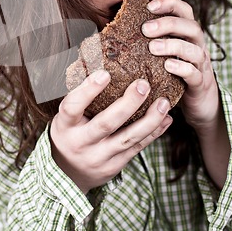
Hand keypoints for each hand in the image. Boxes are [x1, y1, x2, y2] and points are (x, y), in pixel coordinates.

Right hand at [50, 70, 172, 193]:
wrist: (67, 173)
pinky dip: (153, 133)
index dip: (88, 90)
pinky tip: (166, 119)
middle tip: (144, 84)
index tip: (105, 73)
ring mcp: (98, 157)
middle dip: (128, 104)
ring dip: (149, 119)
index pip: (73, 106)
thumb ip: (80, 95)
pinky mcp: (114, 166)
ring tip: (164, 102)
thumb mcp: (65, 116)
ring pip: (128, 138)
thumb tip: (94, 57)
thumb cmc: (69, 133)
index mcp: (65, 126)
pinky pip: (137, 148)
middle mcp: (80, 143)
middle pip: (106, 123)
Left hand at [142, 0, 229, 187]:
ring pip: (194, 50)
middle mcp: (197, 46)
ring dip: (173, 45)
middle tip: (145, 29)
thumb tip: (107, 30)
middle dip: (168, 24)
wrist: (198, 103)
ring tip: (152, 48)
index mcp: (186, 34)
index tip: (148, 6)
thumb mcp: (160, 54)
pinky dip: (182, 68)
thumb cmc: (172, 74)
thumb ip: (144, 40)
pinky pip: (195, 73)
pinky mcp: (200, 84)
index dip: (169, 4)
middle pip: (191, 26)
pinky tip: (168, 67)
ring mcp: (201, 64)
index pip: (183, 10)